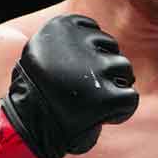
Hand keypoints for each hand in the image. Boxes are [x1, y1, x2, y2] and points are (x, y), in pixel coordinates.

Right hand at [4, 14, 138, 157]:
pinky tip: (99, 117)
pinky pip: (130, 97)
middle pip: (111, 46)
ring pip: (124, 68)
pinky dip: (121, 110)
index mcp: (58, 27)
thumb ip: (68, 41)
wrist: (26, 130)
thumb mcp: (43, 53)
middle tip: (81, 90)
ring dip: (113, 86)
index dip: (87, 52)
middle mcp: (76, 44)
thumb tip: (101, 39)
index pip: (91, 29)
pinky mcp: (108, 97)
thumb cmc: (37, 93)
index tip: (69, 70)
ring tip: (89, 102)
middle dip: (103, 67)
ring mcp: (94, 70)